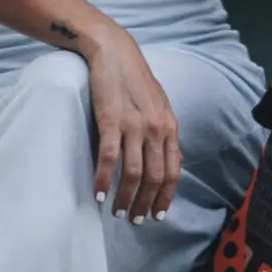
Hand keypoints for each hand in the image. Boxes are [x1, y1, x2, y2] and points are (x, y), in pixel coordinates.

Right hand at [83, 31, 181, 222]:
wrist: (114, 51)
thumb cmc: (134, 79)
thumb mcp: (159, 105)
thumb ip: (166, 133)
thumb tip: (174, 162)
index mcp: (169, 127)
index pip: (173, 171)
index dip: (166, 197)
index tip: (158, 215)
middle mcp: (155, 129)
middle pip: (155, 178)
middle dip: (146, 204)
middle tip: (135, 220)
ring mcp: (134, 125)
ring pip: (134, 173)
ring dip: (125, 198)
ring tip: (117, 212)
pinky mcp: (111, 120)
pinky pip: (109, 158)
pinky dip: (103, 180)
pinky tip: (97, 194)